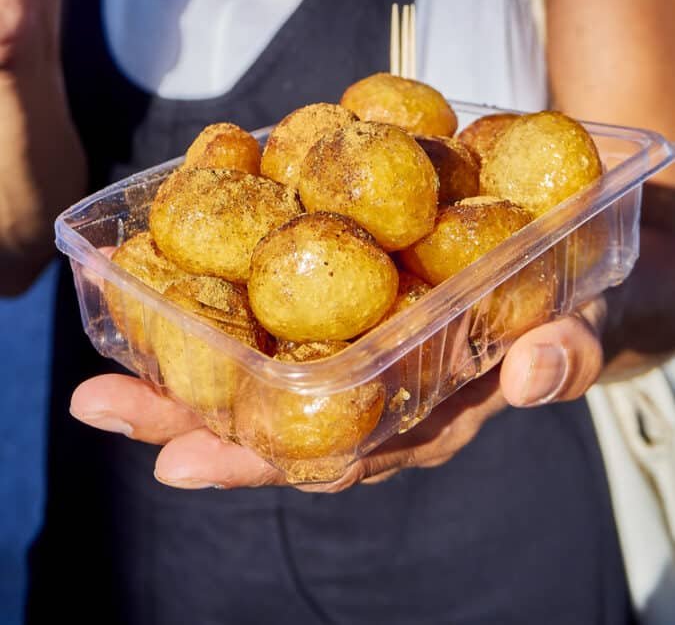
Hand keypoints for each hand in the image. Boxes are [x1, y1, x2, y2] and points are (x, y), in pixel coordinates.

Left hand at [70, 298, 605, 492]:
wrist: (554, 258)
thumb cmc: (562, 311)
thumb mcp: (575, 330)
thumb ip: (563, 354)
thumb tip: (538, 369)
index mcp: (417, 416)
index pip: (329, 453)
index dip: (259, 460)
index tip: (184, 463)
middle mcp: (368, 388)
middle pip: (268, 415)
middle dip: (185, 417)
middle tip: (104, 407)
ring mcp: (351, 338)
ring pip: (260, 362)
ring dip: (185, 358)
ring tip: (109, 351)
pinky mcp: (343, 288)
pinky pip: (277, 299)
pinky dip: (226, 290)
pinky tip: (172, 272)